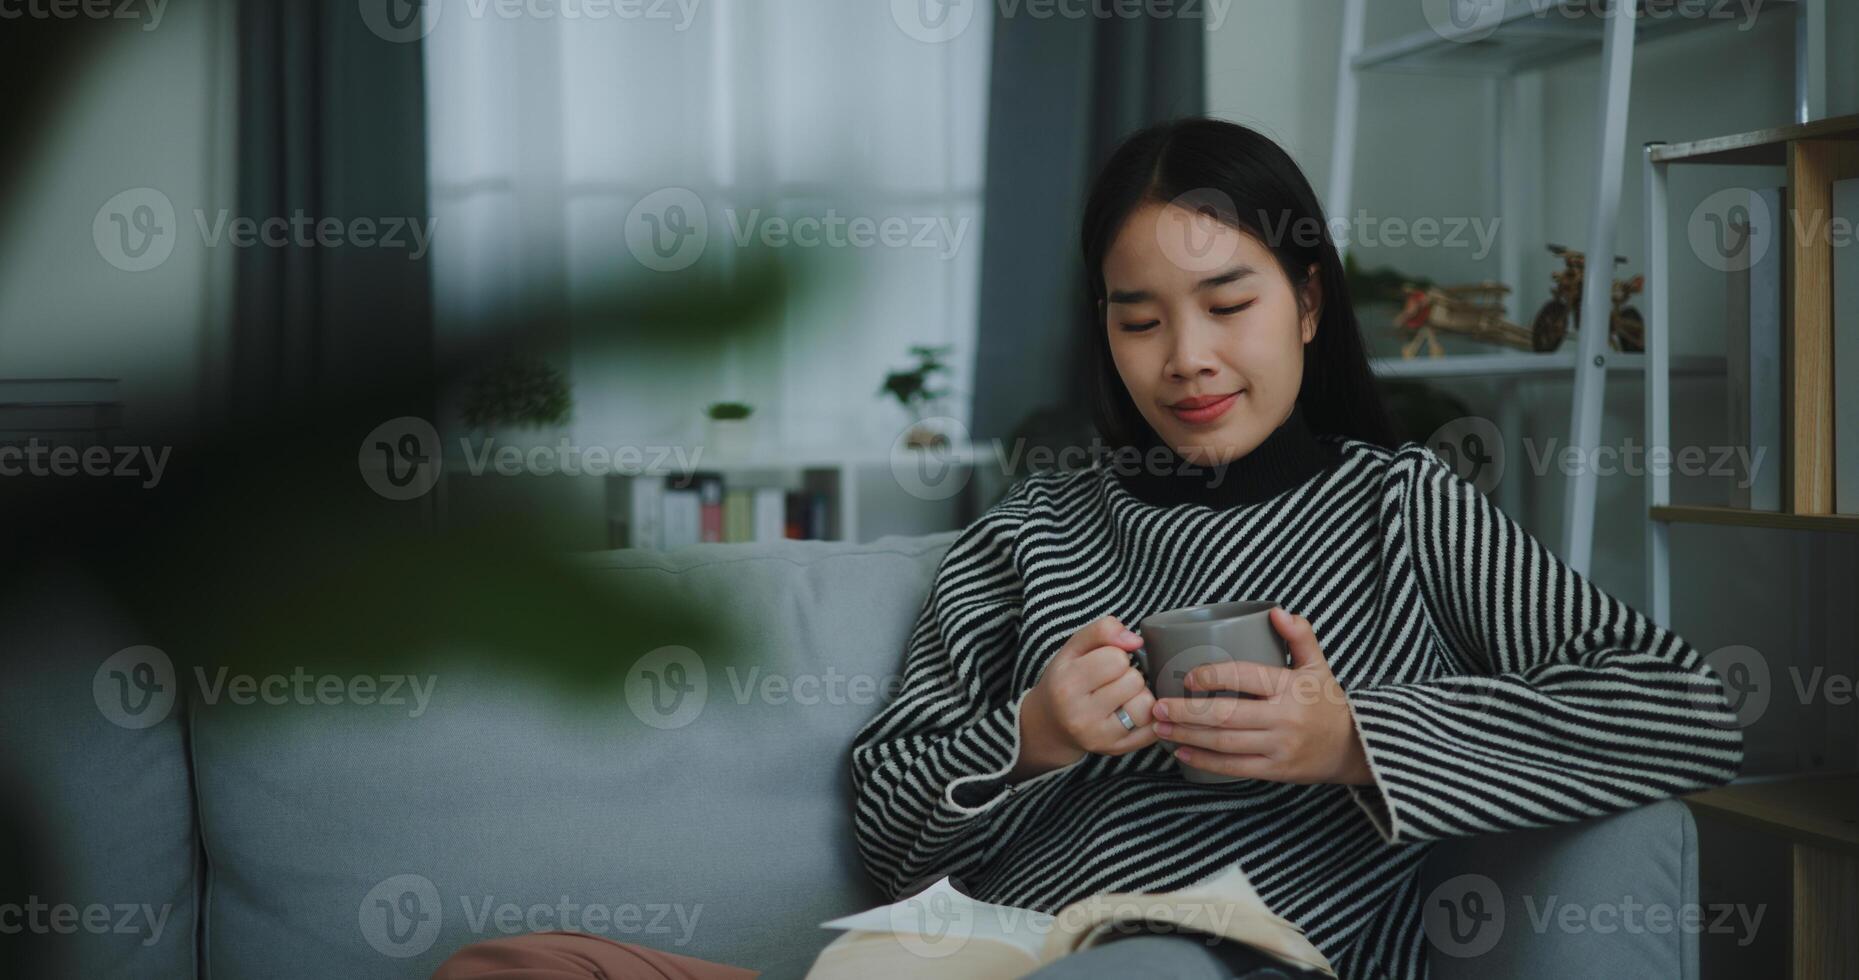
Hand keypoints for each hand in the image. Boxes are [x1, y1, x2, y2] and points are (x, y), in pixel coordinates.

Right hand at [1012, 614, 1156, 779]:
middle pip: (1134, 680)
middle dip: (1128, 675)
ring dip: (1139, 696)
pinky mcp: (1116, 750)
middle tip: (1111, 682)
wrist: (1050, 725)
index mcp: (1067, 684)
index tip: (1103, 663)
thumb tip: (1135, 640)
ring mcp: (1100, 737)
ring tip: (1121, 697)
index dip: (1115, 655)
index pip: (1117, 658)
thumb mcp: (1073, 648)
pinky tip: (1129, 712)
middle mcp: (1081, 715)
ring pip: (1147, 704)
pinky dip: (1147, 716)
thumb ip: (1102, 631)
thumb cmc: (1065, 680)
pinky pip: (1153, 727)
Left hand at [1150, 607, 1373, 785]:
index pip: (1246, 676)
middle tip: (1157, 705)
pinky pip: (1234, 767)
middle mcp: (1285, 718)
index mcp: (1292, 686)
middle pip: (1227, 715)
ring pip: (1225, 743)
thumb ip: (1300, 636)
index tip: (1187, 677)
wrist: (1354, 748)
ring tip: (1159, 727)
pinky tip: (1181, 752)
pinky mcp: (1276, 770)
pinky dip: (1204, 761)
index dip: (1213, 676)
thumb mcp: (1318, 666)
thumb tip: (1277, 611)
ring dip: (1187, 736)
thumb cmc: (1326, 702)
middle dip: (1186, 712)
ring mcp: (1280, 747)